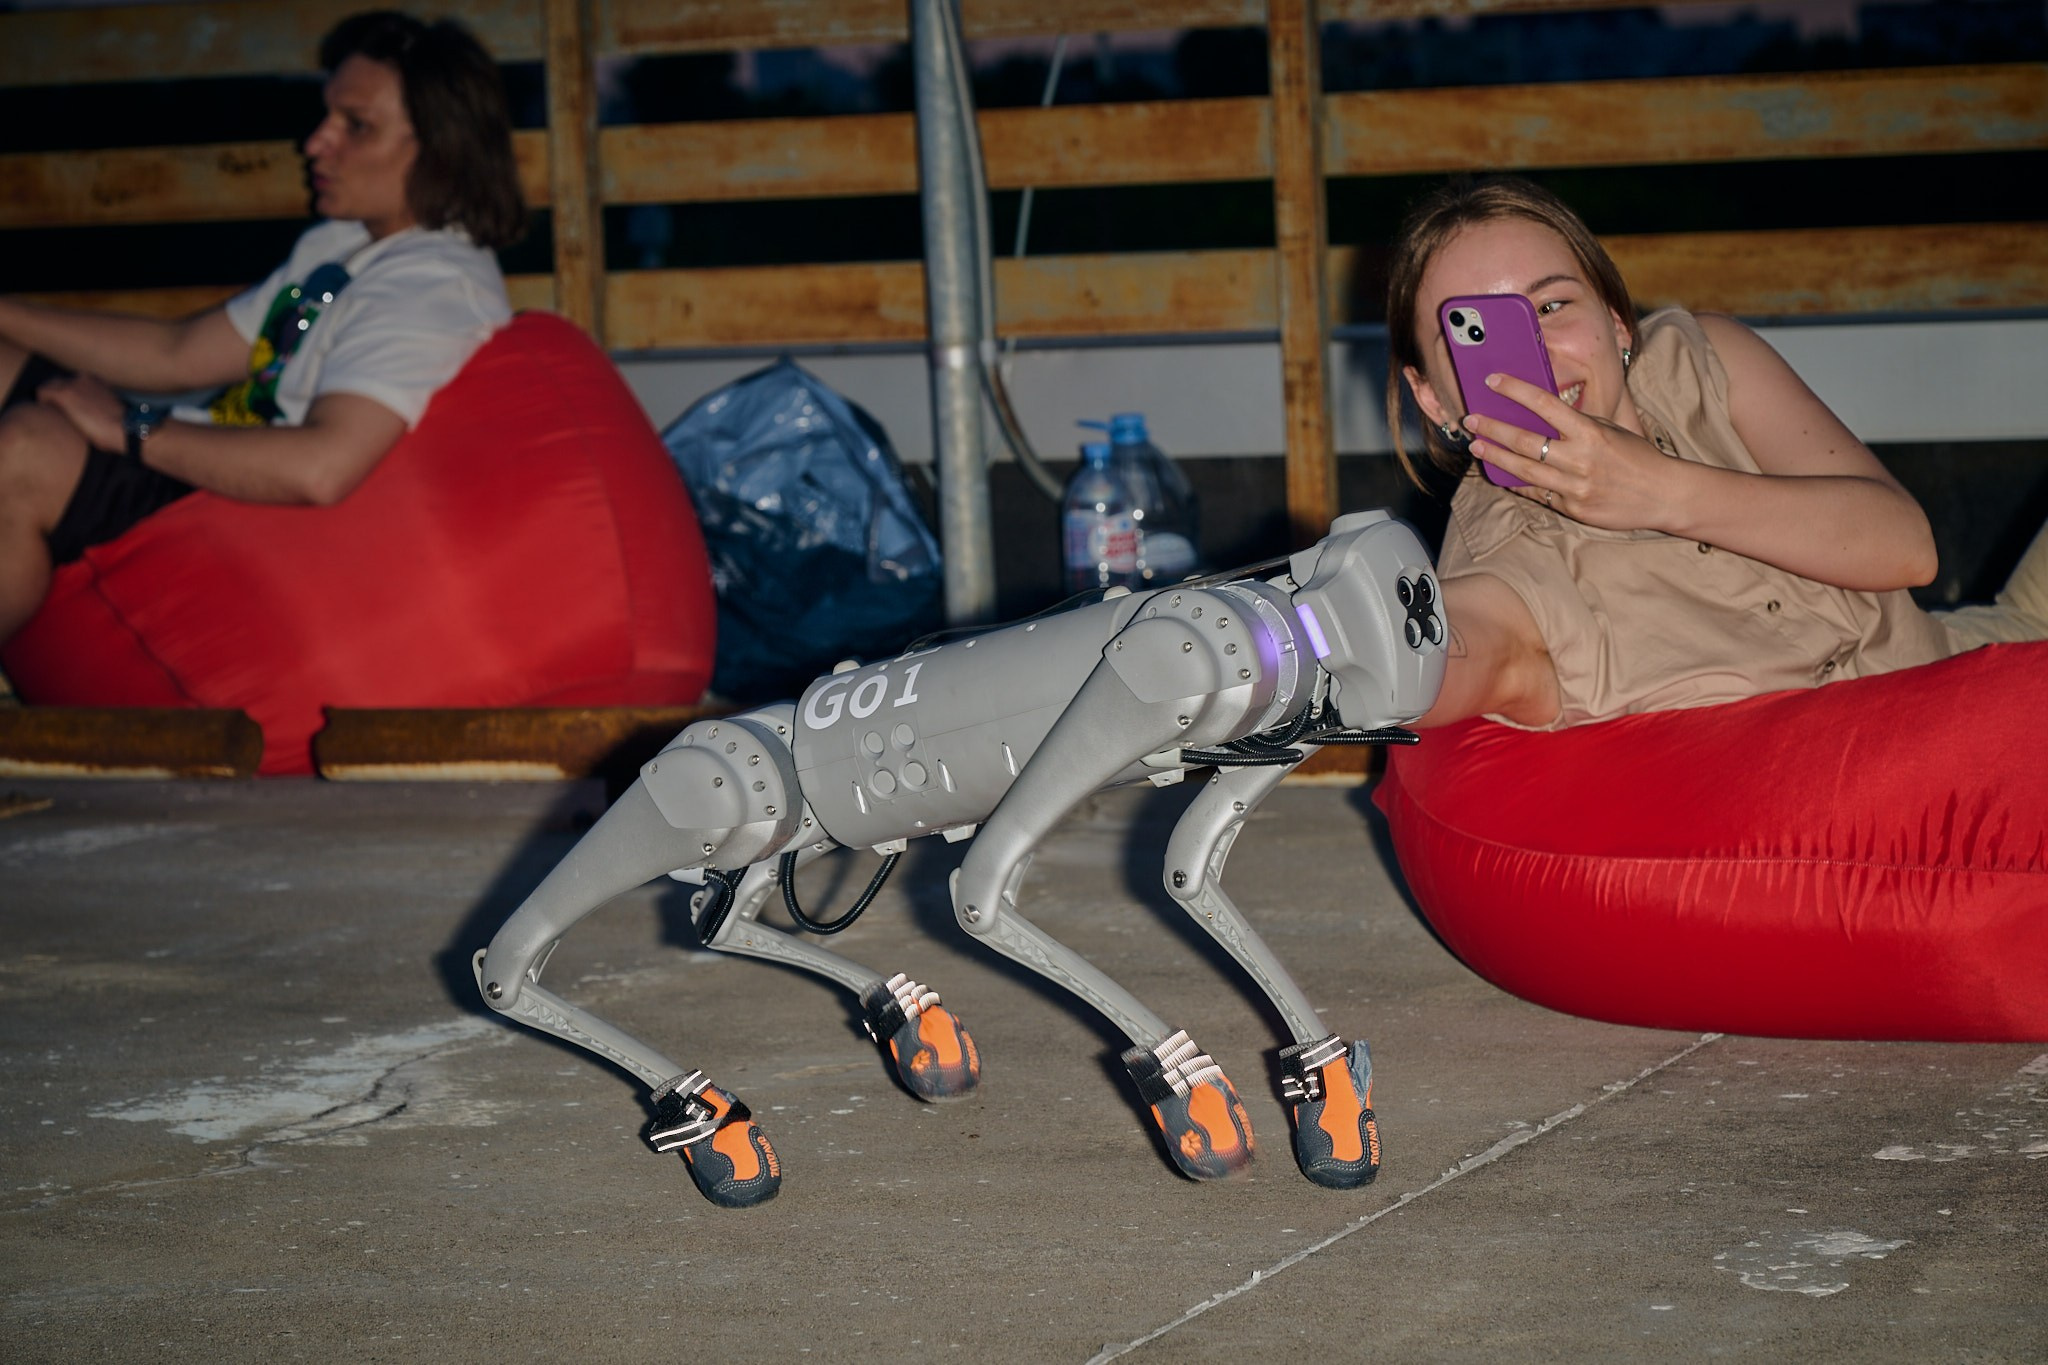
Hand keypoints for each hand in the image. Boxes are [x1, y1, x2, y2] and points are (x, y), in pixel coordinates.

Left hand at [35, 371, 127, 453]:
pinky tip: (49, 416)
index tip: (67, 409)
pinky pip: (42, 393)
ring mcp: (73, 384)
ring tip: (52, 415)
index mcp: (95, 380)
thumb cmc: (121, 427)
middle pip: (56, 382)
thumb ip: (95, 403)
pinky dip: (42, 403)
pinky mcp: (64, 394)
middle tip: (57, 413)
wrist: (126, 430)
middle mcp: (82, 378)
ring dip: (48, 400)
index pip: (70, 382)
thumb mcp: (108, 408)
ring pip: (47, 386)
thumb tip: (87, 413)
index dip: (65, 396)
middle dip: (55, 396)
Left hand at [1461, 372, 1678, 532]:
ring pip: (1524, 470)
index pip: (1544, 403)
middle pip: (1525, 440)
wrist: (1664, 494)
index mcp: (1590, 431)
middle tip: (1471, 420)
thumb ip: (1577, 424)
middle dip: (1493, 428)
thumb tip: (1540, 412)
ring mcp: (1575, 486)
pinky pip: (1537, 495)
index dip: (1515, 390)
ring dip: (1496, 457)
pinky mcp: (1573, 508)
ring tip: (1476, 447)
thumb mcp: (1610, 430)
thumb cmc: (1636, 457)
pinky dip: (1517, 483)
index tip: (1493, 381)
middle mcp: (1580, 458)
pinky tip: (1501, 474)